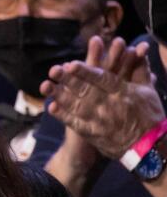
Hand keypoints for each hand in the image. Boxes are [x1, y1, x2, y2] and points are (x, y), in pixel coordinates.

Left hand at [40, 35, 163, 160]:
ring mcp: (99, 121)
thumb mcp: (147, 91)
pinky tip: (51, 106)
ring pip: (77, 105)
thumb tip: (138, 49)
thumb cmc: (149, 115)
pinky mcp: (93, 134)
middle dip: (68, 80)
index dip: (86, 72)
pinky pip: (75, 123)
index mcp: (123, 93)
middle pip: (85, 90)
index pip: (102, 79)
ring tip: (46, 86)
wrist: (148, 146)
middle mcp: (109, 105)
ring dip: (60, 95)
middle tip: (53, 70)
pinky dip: (63, 115)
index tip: (71, 64)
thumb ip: (139, 70)